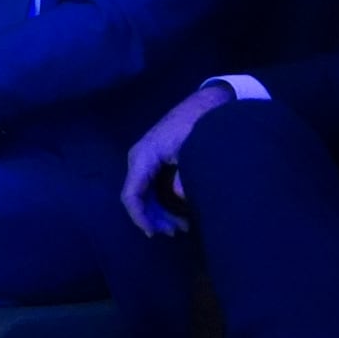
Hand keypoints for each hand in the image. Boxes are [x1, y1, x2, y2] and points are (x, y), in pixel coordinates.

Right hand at [122, 82, 235, 236]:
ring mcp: (146, 159)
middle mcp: (139, 159)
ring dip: (159, 213)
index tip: (155, 232)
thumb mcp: (193, 151)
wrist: (207, 104)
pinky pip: (152, 187)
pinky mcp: (155, 161)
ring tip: (181, 227)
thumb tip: (180, 197)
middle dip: (154, 218)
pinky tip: (179, 213)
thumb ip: (185, 176)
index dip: (140, 217)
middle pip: (137, 198)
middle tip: (177, 232)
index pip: (131, 194)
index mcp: (143, 156)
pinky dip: (163, 202)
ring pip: (144, 194)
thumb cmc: (198, 125)